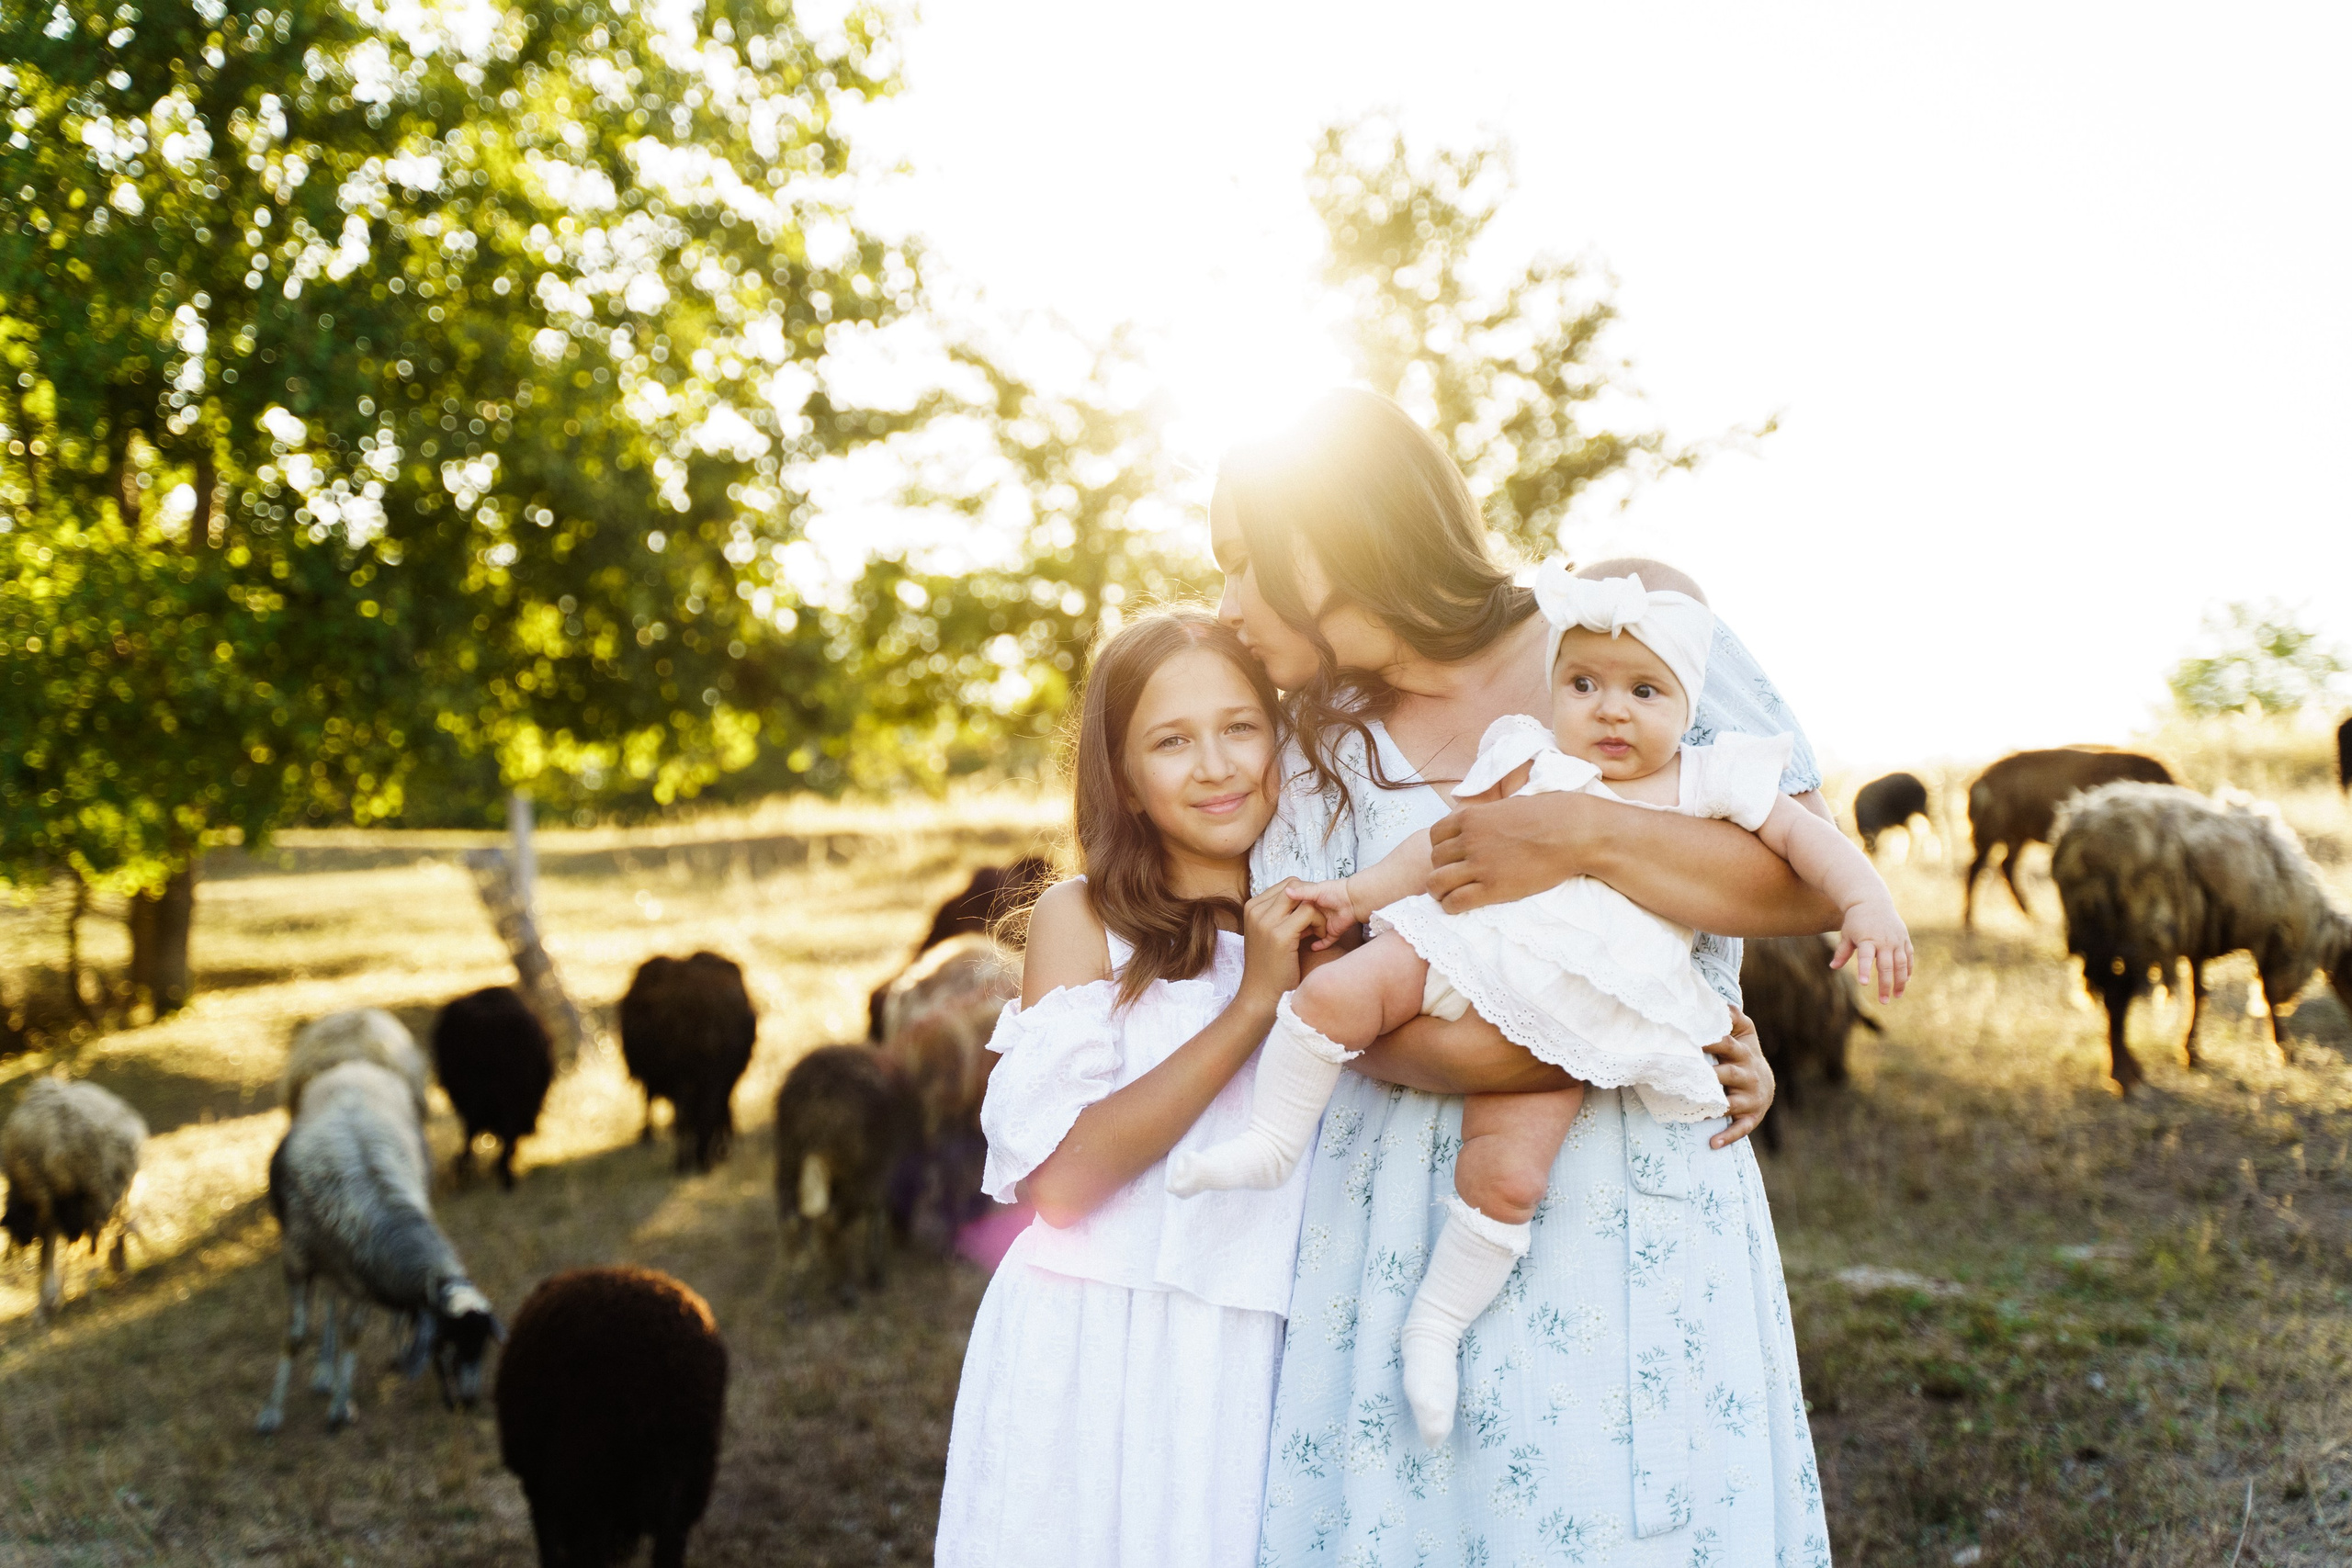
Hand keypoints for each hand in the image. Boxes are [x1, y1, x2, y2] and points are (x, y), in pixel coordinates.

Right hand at [1238, 880, 1323, 1009]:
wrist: (1260, 994)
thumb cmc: (1269, 966)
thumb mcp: (1268, 933)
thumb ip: (1280, 914)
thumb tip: (1305, 899)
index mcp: (1252, 907)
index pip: (1286, 885)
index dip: (1303, 898)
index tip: (1307, 918)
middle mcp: (1255, 909)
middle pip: (1294, 885)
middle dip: (1312, 901)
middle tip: (1315, 923)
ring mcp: (1266, 921)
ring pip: (1304, 898)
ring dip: (1317, 913)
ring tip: (1316, 933)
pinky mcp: (1280, 934)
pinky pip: (1309, 913)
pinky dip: (1320, 924)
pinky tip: (1317, 940)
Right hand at [1290, 877, 1360, 949]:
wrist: (1353, 899)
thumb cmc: (1335, 891)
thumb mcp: (1315, 890)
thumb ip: (1301, 892)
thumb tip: (1286, 891)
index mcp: (1311, 902)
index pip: (1296, 910)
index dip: (1289, 914)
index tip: (1280, 919)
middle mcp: (1317, 913)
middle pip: (1303, 923)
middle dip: (1296, 927)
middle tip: (1285, 933)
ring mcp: (1325, 924)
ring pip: (1313, 933)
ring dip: (1307, 936)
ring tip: (1295, 941)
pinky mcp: (1333, 932)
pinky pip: (1326, 941)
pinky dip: (1320, 945)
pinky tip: (1313, 947)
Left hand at [1427, 793, 1588, 912]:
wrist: (1574, 832)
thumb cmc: (1551, 815)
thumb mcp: (1509, 805)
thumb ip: (1488, 816)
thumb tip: (1482, 822)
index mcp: (1472, 817)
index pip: (1435, 835)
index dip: (1441, 848)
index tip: (1453, 856)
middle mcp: (1469, 839)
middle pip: (1434, 859)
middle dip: (1440, 869)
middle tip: (1454, 878)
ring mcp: (1479, 864)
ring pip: (1436, 882)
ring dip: (1439, 890)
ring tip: (1449, 895)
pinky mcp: (1493, 888)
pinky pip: (1455, 901)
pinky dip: (1451, 906)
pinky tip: (1459, 906)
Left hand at [1704, 1007, 1773, 1149]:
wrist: (1765, 1082)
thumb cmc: (1744, 1053)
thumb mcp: (1744, 1032)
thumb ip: (1732, 1016)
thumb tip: (1718, 1000)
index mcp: (1742, 1054)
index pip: (1727, 1045)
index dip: (1712, 1042)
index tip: (1692, 1039)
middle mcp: (1747, 1076)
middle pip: (1729, 1075)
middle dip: (1713, 1075)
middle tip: (1691, 1075)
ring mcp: (1750, 1099)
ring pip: (1733, 1103)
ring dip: (1718, 1107)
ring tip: (1699, 1110)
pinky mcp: (1751, 1118)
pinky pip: (1740, 1129)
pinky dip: (1727, 1137)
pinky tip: (1712, 1143)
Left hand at [1831, 895, 1912, 1002]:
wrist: (1871, 900)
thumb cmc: (1855, 920)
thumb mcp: (1846, 934)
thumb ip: (1842, 951)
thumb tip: (1833, 967)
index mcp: (1867, 939)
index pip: (1865, 957)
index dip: (1865, 970)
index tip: (1864, 984)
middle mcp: (1884, 941)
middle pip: (1886, 966)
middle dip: (1885, 985)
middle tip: (1883, 1001)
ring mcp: (1896, 940)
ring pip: (1902, 964)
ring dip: (1901, 981)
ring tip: (1897, 996)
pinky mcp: (1904, 938)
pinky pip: (1909, 957)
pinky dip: (1908, 969)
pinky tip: (1906, 981)